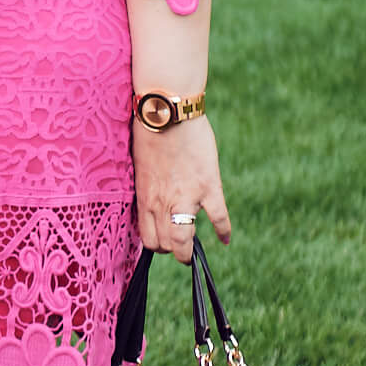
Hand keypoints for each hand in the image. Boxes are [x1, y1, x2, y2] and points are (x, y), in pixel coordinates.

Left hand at [133, 114, 228, 265]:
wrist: (167, 113)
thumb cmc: (150, 133)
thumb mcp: (141, 167)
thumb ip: (148, 187)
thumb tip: (153, 198)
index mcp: (145, 197)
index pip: (148, 239)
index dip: (157, 246)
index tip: (164, 243)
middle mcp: (162, 203)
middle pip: (165, 245)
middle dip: (173, 251)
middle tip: (180, 248)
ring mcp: (186, 197)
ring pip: (184, 240)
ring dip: (189, 251)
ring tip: (194, 252)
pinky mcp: (208, 186)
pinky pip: (219, 217)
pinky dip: (224, 231)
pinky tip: (224, 238)